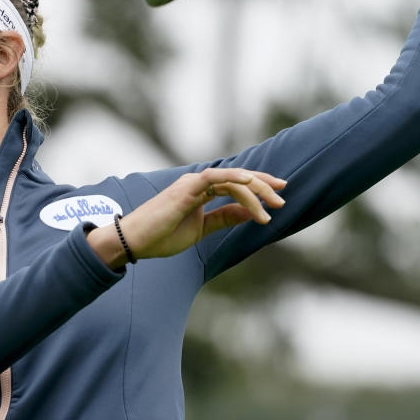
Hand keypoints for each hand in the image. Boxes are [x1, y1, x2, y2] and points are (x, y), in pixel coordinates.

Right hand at [86, 168, 286, 268]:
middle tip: (282, 200)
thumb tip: (250, 213)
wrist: (136, 241)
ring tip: (272, 207)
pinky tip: (251, 186)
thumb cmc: (162, 235)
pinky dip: (235, 179)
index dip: (258, 187)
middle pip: (238, 179)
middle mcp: (199, 183)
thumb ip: (224, 218)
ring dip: (255, 191)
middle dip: (263, 187)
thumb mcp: (201, 229)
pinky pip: (215, 178)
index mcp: (201, 191)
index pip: (236, 184)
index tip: (278, 196)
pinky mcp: (187, 188)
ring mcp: (192, 184)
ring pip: (232, 179)